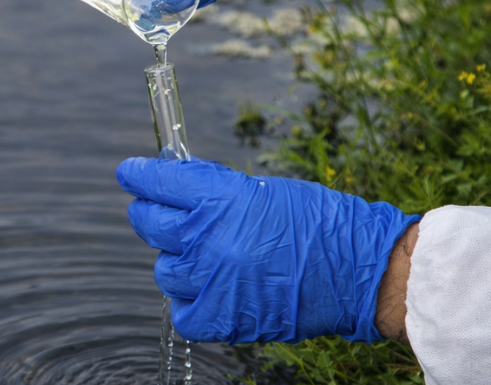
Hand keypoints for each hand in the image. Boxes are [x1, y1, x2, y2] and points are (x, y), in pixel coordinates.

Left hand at [116, 157, 418, 343]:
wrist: (360, 271)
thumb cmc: (319, 223)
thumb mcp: (262, 191)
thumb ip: (214, 190)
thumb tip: (175, 182)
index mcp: (218, 198)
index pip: (156, 182)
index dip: (138, 176)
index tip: (130, 174)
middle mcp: (207, 238)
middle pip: (148, 223)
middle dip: (151, 215)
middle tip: (163, 215)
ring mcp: (210, 280)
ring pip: (164, 269)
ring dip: (179, 262)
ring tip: (209, 259)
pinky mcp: (220, 317)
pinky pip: (181, 311)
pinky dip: (191, 302)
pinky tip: (212, 291)